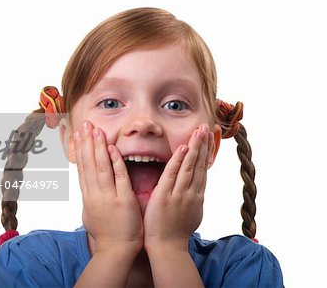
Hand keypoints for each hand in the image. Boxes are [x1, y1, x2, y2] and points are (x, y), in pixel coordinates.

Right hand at [73, 121, 143, 254]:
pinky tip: (112, 148)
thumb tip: (86, 188)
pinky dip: (115, 162)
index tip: (77, 134)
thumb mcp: (91, 214)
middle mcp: (95, 194)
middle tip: (84, 124)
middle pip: (88, 164)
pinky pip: (118, 178)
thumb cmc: (106, 234)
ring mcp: (108, 197)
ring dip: (97, 147)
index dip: (80, 150)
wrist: (115, 251)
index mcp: (88, 196)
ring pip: (100, 167)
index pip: (82, 168)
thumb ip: (90, 198)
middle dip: (86, 142)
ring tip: (95, 130)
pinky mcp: (122, 200)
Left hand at [143, 124, 213, 249]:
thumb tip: (196, 190)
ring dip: (195, 147)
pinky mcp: (166, 196)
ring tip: (199, 131)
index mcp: (197, 196)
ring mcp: (180, 194)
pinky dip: (179, 161)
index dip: (207, 153)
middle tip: (207, 127)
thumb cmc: (175, 233)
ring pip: (190, 166)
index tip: (210, 139)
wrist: (168, 247)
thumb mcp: (191, 214)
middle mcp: (192, 193)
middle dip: (204, 145)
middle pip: (200, 165)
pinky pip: (173, 174)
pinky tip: (183, 149)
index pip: (203, 170)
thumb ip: (193, 200)